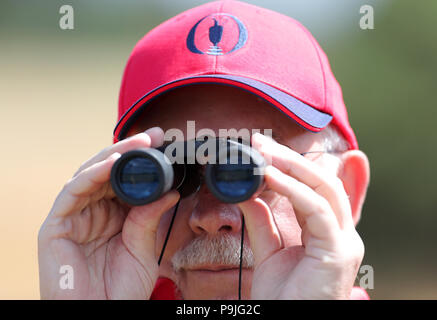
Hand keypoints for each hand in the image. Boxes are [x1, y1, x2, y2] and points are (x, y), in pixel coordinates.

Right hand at [38, 127, 179, 298]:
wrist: (100, 318)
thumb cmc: (120, 290)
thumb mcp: (143, 248)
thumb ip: (150, 218)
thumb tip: (170, 190)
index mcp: (111, 217)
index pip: (123, 180)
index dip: (140, 161)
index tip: (162, 144)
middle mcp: (91, 212)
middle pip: (106, 171)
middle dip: (129, 150)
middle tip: (153, 135)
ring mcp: (73, 217)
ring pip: (89, 174)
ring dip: (114, 156)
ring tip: (139, 143)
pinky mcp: (55, 225)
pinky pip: (73, 191)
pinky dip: (93, 174)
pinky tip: (113, 163)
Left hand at [239, 133, 364, 298]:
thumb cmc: (283, 297)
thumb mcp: (269, 252)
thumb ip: (263, 223)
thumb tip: (250, 193)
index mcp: (328, 233)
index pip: (319, 189)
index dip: (298, 165)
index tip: (270, 147)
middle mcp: (341, 234)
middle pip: (324, 181)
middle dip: (293, 158)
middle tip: (261, 143)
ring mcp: (344, 242)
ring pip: (325, 189)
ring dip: (292, 166)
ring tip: (263, 152)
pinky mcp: (338, 251)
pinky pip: (318, 209)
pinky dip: (293, 189)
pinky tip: (269, 176)